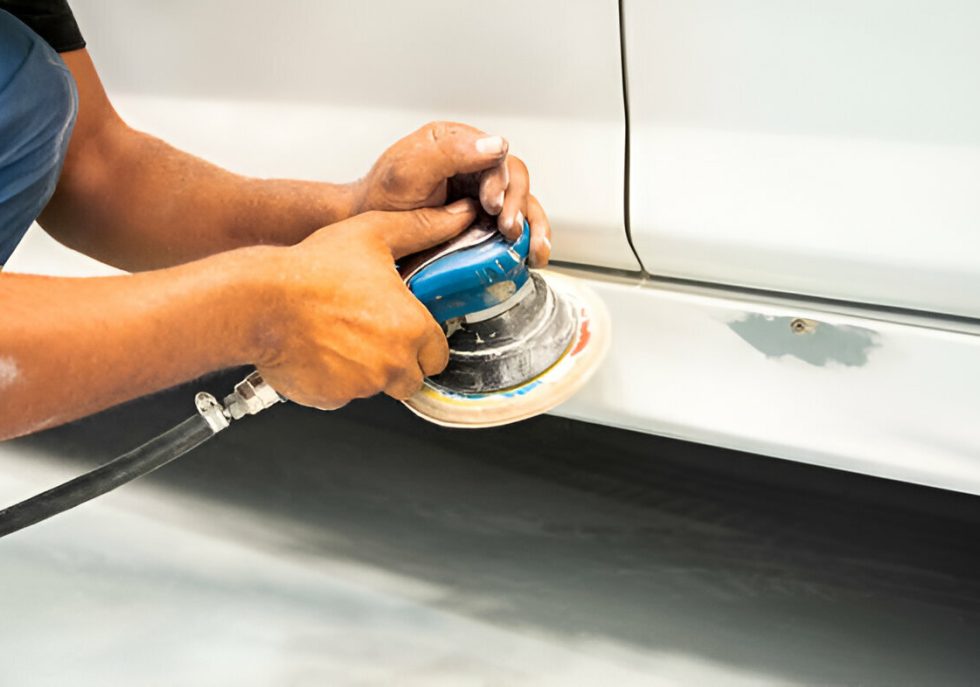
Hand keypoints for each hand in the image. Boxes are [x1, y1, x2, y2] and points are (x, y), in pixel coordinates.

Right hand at [253, 198, 477, 408]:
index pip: (438, 355)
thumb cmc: (310, 270)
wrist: (258, 302)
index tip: (405, 330)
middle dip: (398, 362)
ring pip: (375, 386)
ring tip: (339, 336)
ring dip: (365, 370)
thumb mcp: (373, 234)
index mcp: (411, 327)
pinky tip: (318, 351)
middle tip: (370, 334)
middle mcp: (392, 362)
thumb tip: (460, 215)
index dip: (423, 343)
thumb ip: (422, 228)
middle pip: (411, 378)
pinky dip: (333, 380)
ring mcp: (362, 386)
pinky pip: (341, 396)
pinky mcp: (331, 399)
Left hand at [352, 121, 551, 266]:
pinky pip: (516, 225)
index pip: (495, 156)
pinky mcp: (484, 222)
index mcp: (459, 143)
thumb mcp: (409, 170)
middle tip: (506, 228)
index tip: (489, 204)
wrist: (369, 229)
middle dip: (516, 205)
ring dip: (533, 225)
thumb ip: (451, 153)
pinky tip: (532, 255)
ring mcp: (482, 195)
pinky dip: (529, 239)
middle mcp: (475, 166)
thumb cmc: (382, 197)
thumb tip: (496, 145)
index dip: (499, 180)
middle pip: (515, 179)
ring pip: (524, 202)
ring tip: (531, 249)